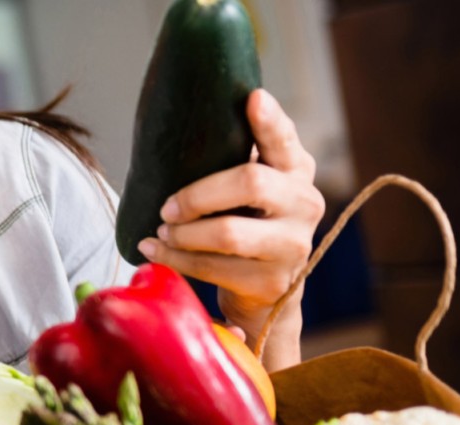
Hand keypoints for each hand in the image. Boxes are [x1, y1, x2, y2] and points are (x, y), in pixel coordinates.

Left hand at [137, 89, 324, 370]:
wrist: (267, 289)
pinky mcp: (273, 281)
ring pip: (227, 233)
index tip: (252, 98)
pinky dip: (175, 260)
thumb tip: (180, 121)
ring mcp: (294, 244)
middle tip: (166, 208)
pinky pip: (213, 267)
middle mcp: (304, 202)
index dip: (269, 120)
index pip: (284, 139)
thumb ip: (231, 158)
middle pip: (250, 182)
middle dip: (196, 195)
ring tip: (161, 232)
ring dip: (182, 234)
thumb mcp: (248, 188)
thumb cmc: (246, 222)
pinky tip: (154, 252)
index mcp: (295, 169)